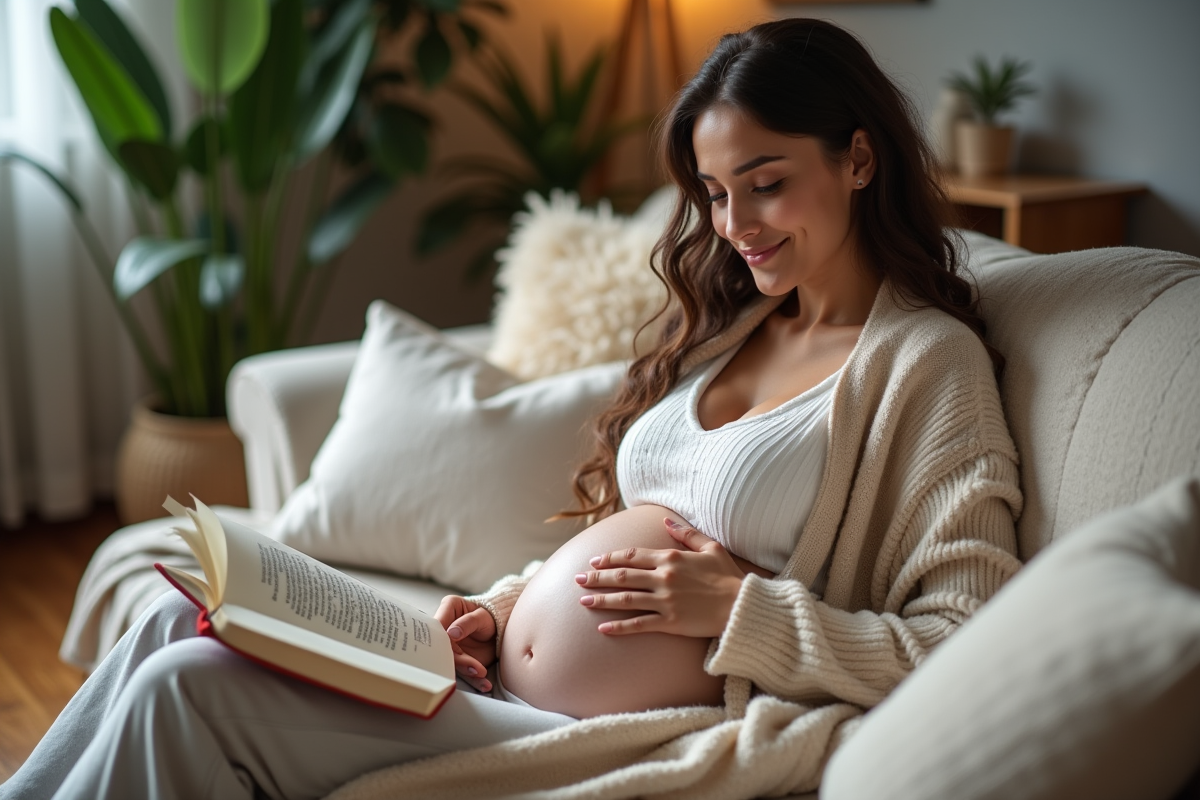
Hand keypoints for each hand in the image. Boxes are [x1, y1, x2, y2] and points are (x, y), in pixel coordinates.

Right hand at [434, 595, 495, 692]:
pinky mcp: (462, 661)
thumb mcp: (482, 616)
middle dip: (457, 659)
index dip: (440, 638)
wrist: (500, 629)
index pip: (438, 625)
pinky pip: (466, 672)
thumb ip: (467, 622)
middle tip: (472, 667)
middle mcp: (446, 630)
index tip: (448, 648)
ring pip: (454, 662)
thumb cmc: (490, 615)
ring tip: (481, 673)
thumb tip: (451, 633)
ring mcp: (452, 647)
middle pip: (443, 647)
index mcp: (447, 609)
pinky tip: (484, 684)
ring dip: (468, 671)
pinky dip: (475, 680)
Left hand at [575, 518, 745, 637]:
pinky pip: (638, 624)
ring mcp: (664, 601)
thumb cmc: (728, 577)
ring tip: (582, 600)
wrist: (742, 607)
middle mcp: (663, 578)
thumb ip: (686, 534)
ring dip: (601, 599)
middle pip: (621, 576)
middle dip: (596, 577)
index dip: (610, 558)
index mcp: (670, 559)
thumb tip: (665, 520)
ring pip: (624, 599)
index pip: (632, 556)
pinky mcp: (669, 623)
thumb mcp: (710, 548)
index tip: (594, 561)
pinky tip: (603, 629)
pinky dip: (619, 627)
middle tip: (578, 579)